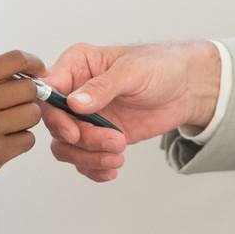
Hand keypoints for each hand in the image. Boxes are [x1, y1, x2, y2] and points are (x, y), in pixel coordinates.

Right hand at [0, 49, 43, 213]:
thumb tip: (18, 76)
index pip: (14, 59)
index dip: (33, 62)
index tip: (38, 70)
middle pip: (29, 88)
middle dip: (28, 97)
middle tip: (18, 107)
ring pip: (32, 114)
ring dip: (25, 121)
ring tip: (6, 128)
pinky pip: (27, 140)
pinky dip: (20, 143)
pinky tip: (2, 145)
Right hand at [40, 40, 220, 182]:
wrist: (185, 88)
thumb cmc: (160, 66)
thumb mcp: (132, 71)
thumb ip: (103, 86)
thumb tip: (74, 103)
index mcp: (77, 65)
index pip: (49, 90)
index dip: (55, 115)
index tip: (74, 132)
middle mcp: (74, 91)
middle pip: (57, 124)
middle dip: (84, 140)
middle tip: (115, 141)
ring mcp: (85, 116)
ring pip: (66, 146)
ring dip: (89, 157)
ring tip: (118, 155)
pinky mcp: (97, 136)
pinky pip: (83, 158)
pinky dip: (94, 168)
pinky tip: (112, 168)